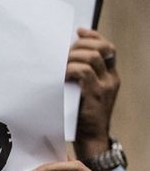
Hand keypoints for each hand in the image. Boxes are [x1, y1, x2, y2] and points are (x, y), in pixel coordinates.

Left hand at [68, 28, 118, 158]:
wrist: (92, 139)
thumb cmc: (83, 117)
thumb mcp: (86, 93)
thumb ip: (82, 78)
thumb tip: (64, 61)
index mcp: (111, 76)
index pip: (108, 48)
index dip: (94, 36)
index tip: (78, 31)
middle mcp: (111, 78)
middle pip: (100, 49)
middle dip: (79, 46)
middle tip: (63, 53)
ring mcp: (105, 86)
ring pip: (91, 58)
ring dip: (72, 56)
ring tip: (59, 64)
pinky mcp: (95, 94)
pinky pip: (83, 72)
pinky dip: (69, 69)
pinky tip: (60, 75)